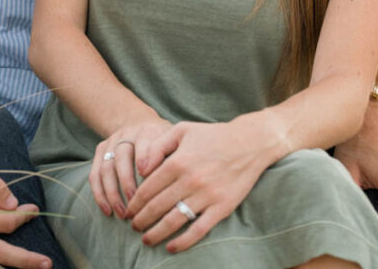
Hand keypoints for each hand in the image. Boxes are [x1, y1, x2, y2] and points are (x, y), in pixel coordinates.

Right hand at [89, 117, 171, 218]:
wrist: (140, 125)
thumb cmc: (162, 144)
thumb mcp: (172, 143)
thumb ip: (173, 156)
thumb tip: (174, 180)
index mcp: (147, 130)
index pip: (144, 142)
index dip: (143, 157)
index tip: (146, 176)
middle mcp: (127, 134)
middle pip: (122, 155)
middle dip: (126, 181)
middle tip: (135, 204)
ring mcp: (111, 142)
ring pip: (106, 167)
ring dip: (112, 192)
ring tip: (122, 213)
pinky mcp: (100, 151)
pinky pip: (95, 174)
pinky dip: (99, 193)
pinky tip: (107, 210)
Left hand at [126, 117, 278, 253]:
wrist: (248, 143)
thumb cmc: (212, 135)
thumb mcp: (181, 130)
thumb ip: (157, 146)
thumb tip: (140, 169)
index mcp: (178, 161)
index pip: (148, 188)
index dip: (135, 202)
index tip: (128, 210)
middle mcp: (190, 180)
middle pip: (157, 206)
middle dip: (141, 219)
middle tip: (133, 226)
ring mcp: (206, 195)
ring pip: (174, 220)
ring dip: (156, 232)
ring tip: (146, 239)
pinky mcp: (222, 208)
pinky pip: (198, 230)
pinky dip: (183, 242)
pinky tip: (171, 247)